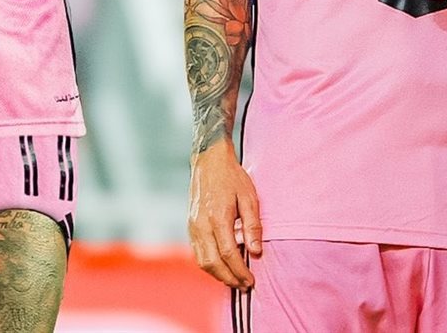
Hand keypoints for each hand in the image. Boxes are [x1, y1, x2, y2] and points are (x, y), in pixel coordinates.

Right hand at [188, 139, 261, 289]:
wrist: (208, 161)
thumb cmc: (232, 178)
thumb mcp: (249, 198)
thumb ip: (253, 226)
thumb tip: (255, 252)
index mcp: (218, 217)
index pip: (228, 254)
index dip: (240, 271)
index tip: (251, 280)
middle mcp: (202, 224)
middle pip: (212, 262)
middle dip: (229, 278)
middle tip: (244, 286)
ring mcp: (193, 225)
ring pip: (202, 260)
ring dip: (218, 274)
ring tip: (234, 280)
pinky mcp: (190, 224)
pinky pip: (197, 251)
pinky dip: (208, 264)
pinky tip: (221, 266)